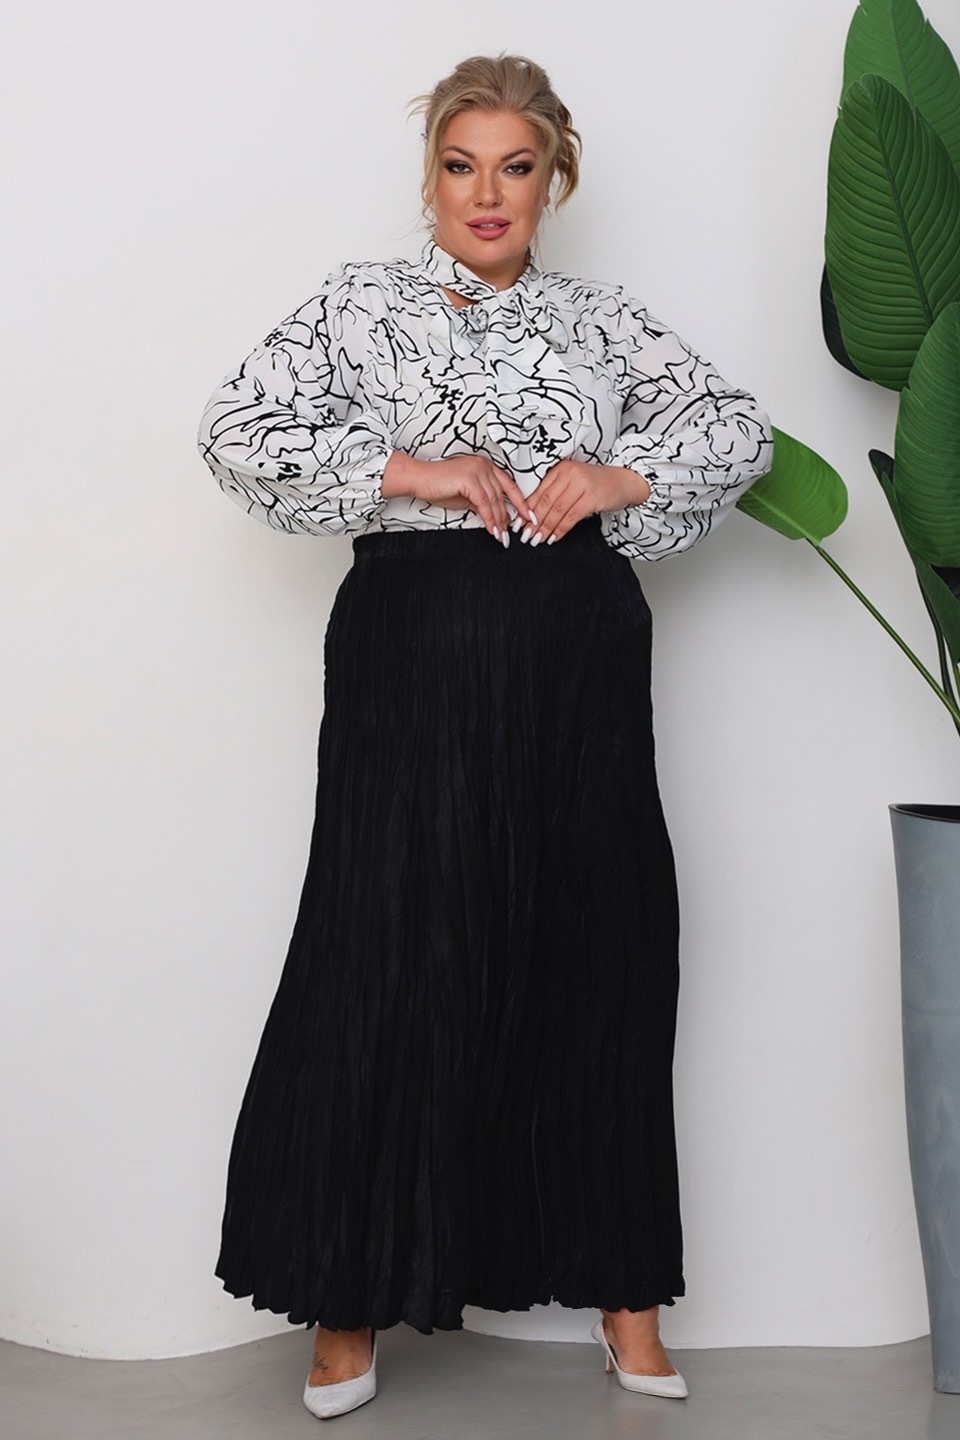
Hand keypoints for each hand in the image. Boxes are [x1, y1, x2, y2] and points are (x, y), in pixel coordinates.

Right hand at [381, 451, 534, 542]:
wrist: (419, 479)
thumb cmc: (438, 485)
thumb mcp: (466, 496)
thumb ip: (483, 503)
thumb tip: (497, 517)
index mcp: (486, 466)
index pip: (509, 485)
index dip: (521, 502)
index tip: (528, 516)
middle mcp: (484, 465)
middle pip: (503, 495)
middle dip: (509, 516)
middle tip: (512, 533)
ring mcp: (477, 470)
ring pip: (495, 501)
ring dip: (499, 521)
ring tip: (502, 536)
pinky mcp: (469, 479)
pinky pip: (484, 503)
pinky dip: (489, 519)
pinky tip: (492, 529)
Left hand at [516, 461, 651, 544]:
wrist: (624, 481)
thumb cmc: (596, 484)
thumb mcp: (573, 483)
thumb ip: (555, 493)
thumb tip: (532, 516)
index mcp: (561, 468)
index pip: (538, 491)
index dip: (526, 509)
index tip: (518, 524)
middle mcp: (570, 473)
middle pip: (545, 501)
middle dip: (533, 522)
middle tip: (525, 536)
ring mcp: (581, 484)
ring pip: (557, 510)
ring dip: (545, 528)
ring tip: (537, 540)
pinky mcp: (592, 497)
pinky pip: (571, 516)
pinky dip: (561, 529)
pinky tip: (554, 538)